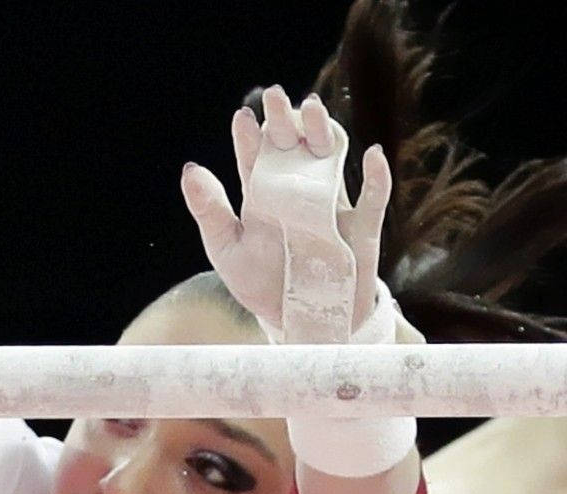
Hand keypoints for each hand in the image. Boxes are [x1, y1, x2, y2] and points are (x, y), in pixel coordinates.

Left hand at [181, 87, 392, 338]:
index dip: (250, 136)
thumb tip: (190, 169)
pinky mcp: (360, 228)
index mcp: (263, 194)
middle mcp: (297, 191)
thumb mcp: (227, 253)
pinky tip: (371, 155)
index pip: (256, 156)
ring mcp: (331, 205)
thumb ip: (210, 212)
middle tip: (275, 96)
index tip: (243, 119)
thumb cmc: (261, 285)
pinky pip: (373, 199)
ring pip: (331, 159)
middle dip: (284, 120)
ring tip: (313, 110)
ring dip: (324, 132)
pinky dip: (377, 177)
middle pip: (292, 146)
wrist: (302, 323)